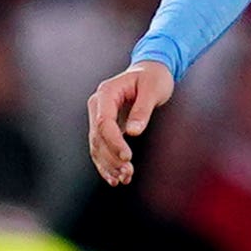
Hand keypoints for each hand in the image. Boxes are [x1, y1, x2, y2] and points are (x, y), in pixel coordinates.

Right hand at [86, 61, 174, 185]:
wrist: (150, 71)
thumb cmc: (154, 77)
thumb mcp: (153, 89)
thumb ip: (143, 109)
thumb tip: (133, 132)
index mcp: (106, 93)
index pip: (103, 123)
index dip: (114, 142)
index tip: (127, 157)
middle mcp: (97, 105)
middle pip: (97, 137)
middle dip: (110, 157)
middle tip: (127, 173)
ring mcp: (98, 116)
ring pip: (96, 145)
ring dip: (108, 164)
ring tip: (123, 179)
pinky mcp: (105, 126)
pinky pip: (101, 147)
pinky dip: (107, 163)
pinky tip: (115, 178)